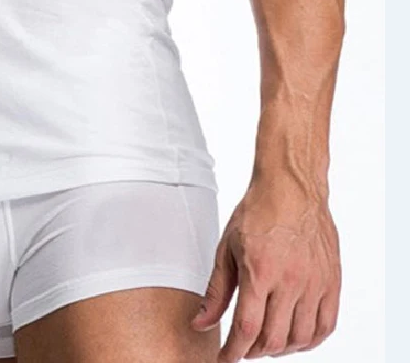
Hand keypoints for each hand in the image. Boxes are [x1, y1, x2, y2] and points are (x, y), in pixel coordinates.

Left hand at [191, 174, 340, 360]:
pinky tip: (294, 337)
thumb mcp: (226, 248)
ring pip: (300, 338)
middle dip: (254, 352)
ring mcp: (315, 283)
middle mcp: (290, 281)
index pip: (247, 329)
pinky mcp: (332, 282)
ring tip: (265, 343)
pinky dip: (309, 340)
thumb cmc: (256, 213)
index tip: (225, 359)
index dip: (234, 352)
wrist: (291, 188)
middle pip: (274, 340)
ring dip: (280, 349)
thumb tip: (200, 323)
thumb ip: (216, 291)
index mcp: (260, 272)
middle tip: (243, 349)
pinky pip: (325, 326)